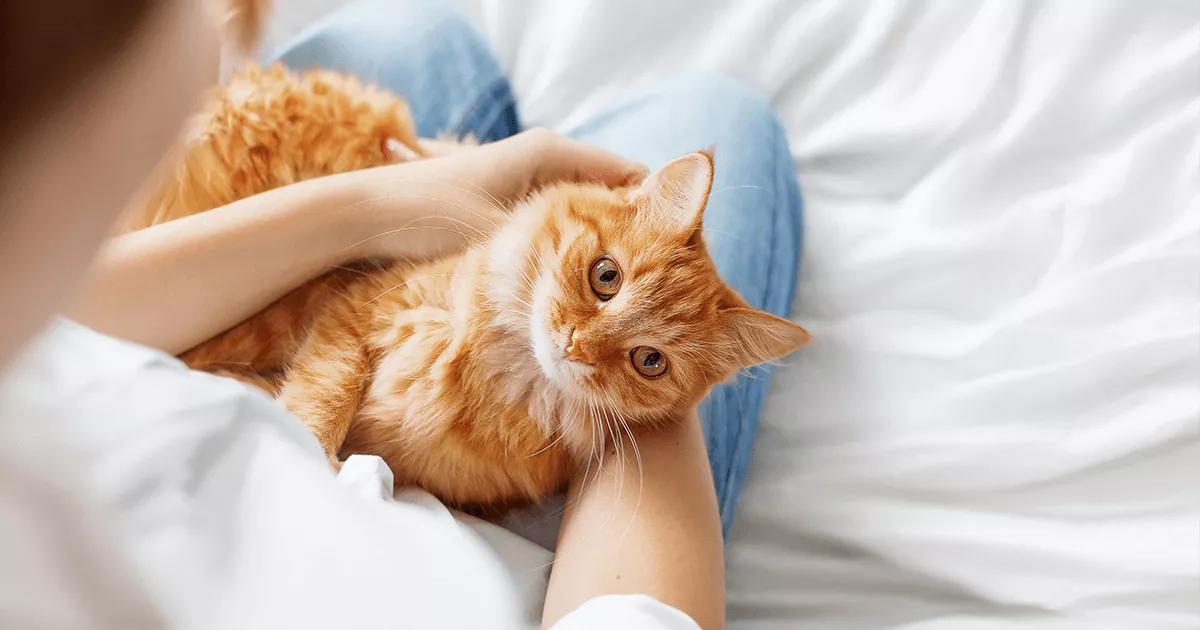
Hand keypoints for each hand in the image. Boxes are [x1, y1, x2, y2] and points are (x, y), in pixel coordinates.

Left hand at [344, 129, 646, 259]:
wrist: (369, 212)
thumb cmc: (433, 217)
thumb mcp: (505, 236)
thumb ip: (562, 248)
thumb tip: (610, 276)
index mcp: (552, 151)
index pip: (630, 174)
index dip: (655, 213)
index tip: (670, 257)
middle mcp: (546, 156)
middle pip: (613, 192)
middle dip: (632, 232)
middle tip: (651, 281)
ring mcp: (529, 176)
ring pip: (587, 209)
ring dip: (602, 242)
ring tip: (619, 287)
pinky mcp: (514, 198)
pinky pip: (562, 218)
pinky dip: (574, 243)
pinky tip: (578, 280)